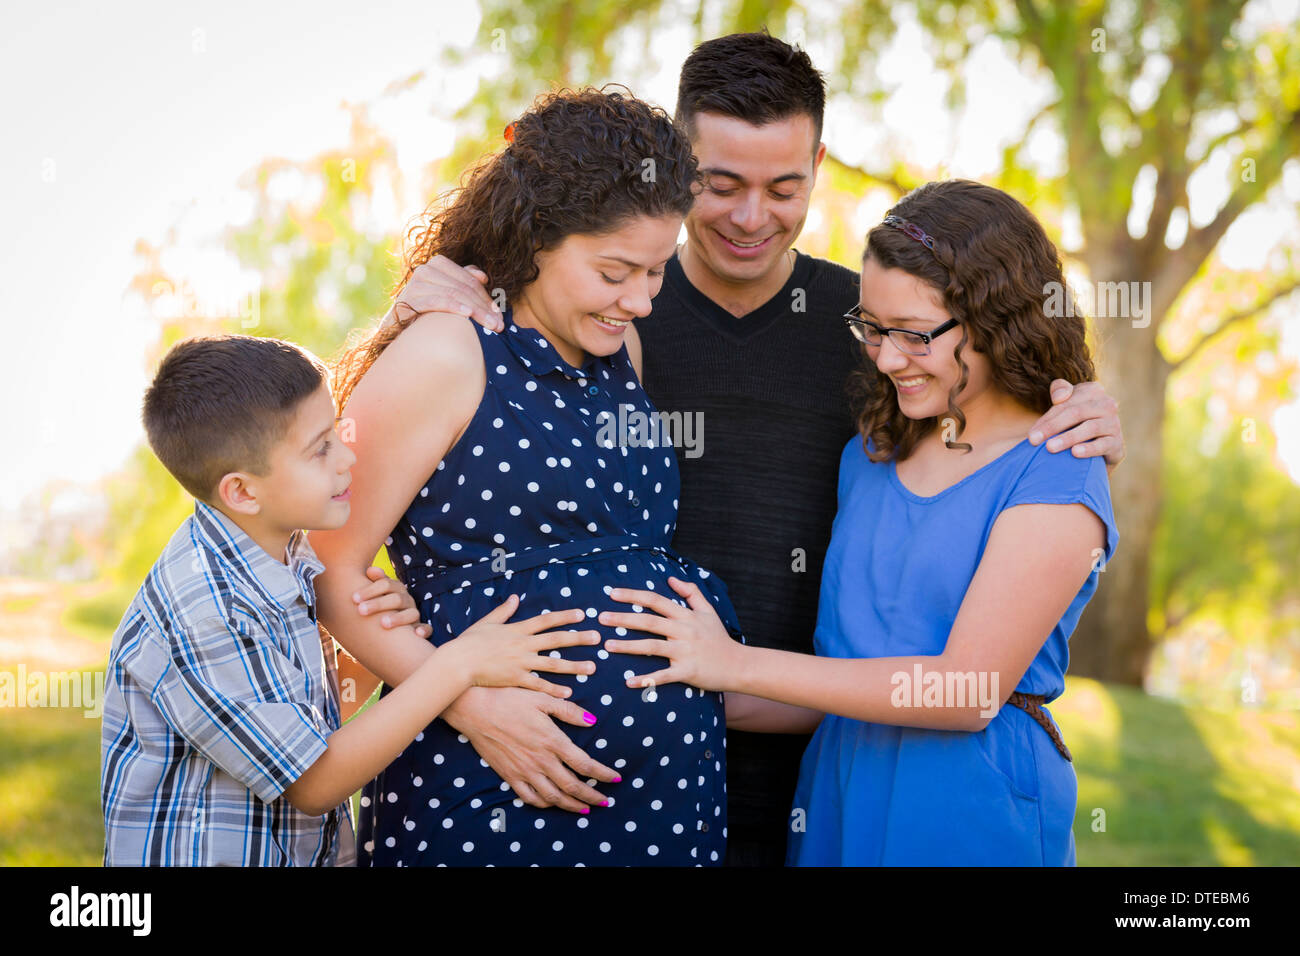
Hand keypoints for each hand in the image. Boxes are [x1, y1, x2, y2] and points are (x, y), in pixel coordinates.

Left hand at [353, 566, 430, 638]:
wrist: (392, 621)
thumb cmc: (380, 605)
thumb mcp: (377, 592)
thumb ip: (374, 582)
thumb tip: (370, 570)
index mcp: (396, 589)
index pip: (385, 584)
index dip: (370, 590)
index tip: (354, 598)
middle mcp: (407, 600)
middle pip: (396, 599)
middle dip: (378, 604)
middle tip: (361, 611)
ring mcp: (414, 614)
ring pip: (412, 613)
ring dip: (398, 618)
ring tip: (383, 624)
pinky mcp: (420, 628)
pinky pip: (427, 628)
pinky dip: (424, 630)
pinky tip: (416, 634)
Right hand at [389, 256, 501, 330]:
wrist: (397, 328)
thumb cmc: (426, 311)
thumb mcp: (447, 294)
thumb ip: (464, 281)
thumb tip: (483, 277)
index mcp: (438, 264)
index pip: (470, 281)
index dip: (487, 298)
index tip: (501, 316)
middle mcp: (425, 270)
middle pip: (464, 288)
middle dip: (484, 307)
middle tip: (500, 326)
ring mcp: (415, 284)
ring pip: (454, 294)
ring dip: (476, 311)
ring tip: (491, 326)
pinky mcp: (407, 299)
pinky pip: (436, 301)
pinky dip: (453, 307)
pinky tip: (467, 316)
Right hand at [442, 686, 621, 812]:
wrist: (475, 708)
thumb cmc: (509, 699)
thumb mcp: (542, 698)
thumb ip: (569, 711)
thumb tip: (592, 721)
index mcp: (552, 741)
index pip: (585, 764)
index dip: (603, 774)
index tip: (616, 778)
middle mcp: (541, 760)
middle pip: (572, 786)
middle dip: (592, 796)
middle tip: (605, 802)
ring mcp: (524, 770)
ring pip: (553, 797)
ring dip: (571, 806)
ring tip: (584, 809)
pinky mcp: (509, 775)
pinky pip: (529, 797)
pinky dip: (544, 804)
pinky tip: (552, 804)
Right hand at [444, 595, 600, 697]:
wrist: (458, 662)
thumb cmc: (469, 642)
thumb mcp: (487, 622)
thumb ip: (503, 611)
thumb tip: (515, 598)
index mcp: (517, 630)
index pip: (546, 621)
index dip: (565, 617)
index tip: (582, 614)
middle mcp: (523, 645)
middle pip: (556, 640)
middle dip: (579, 638)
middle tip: (597, 637)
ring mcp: (521, 663)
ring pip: (553, 664)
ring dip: (574, 665)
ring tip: (592, 667)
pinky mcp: (516, 679)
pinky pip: (539, 685)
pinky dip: (554, 688)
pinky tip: (569, 691)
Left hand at [600, 577, 741, 691]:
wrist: (738, 664)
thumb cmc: (719, 638)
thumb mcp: (708, 610)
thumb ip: (690, 593)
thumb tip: (671, 579)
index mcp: (685, 615)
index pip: (655, 601)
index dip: (633, 596)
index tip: (612, 593)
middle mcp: (684, 631)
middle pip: (649, 622)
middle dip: (623, 619)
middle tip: (600, 618)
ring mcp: (685, 652)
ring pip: (652, 647)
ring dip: (628, 647)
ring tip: (607, 646)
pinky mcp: (687, 671)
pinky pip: (663, 676)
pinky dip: (646, 680)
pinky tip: (629, 682)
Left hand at [1028, 380, 1124, 467]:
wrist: (1096, 449)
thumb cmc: (1073, 422)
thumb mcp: (1065, 404)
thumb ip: (1059, 390)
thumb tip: (1059, 397)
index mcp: (1093, 390)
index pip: (1066, 402)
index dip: (1047, 418)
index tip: (1031, 434)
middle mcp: (1107, 404)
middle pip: (1076, 413)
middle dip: (1052, 427)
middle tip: (1033, 441)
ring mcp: (1114, 423)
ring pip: (1090, 428)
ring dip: (1068, 438)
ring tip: (1050, 448)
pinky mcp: (1117, 443)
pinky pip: (1103, 445)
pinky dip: (1089, 449)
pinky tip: (1075, 453)